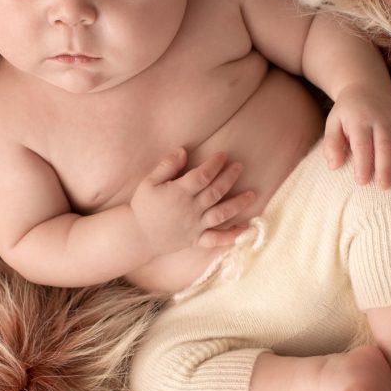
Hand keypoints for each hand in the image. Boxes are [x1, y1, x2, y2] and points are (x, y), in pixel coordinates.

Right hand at [130, 149, 255, 257]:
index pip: (202, 176)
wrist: (138, 235)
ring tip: (252, 194)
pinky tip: (245, 230)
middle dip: (229, 177)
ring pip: (221, 214)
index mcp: (179, 193)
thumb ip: (166, 165)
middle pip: (215, 192)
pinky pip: (216, 239)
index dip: (214, 164)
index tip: (223, 155)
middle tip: (240, 166)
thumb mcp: (149, 182)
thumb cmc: (143, 206)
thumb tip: (182, 150)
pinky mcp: (196, 240)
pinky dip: (231, 236)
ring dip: (238, 204)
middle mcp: (190, 209)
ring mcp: (195, 226)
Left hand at [324, 85, 390, 189]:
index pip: (362, 144)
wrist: (365, 86)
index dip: (362, 163)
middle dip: (385, 166)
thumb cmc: (347, 112)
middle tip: (384, 186)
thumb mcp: (333, 123)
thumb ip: (331, 144)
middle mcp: (381, 119)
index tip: (362, 182)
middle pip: (385, 144)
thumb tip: (334, 167)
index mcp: (360, 121)